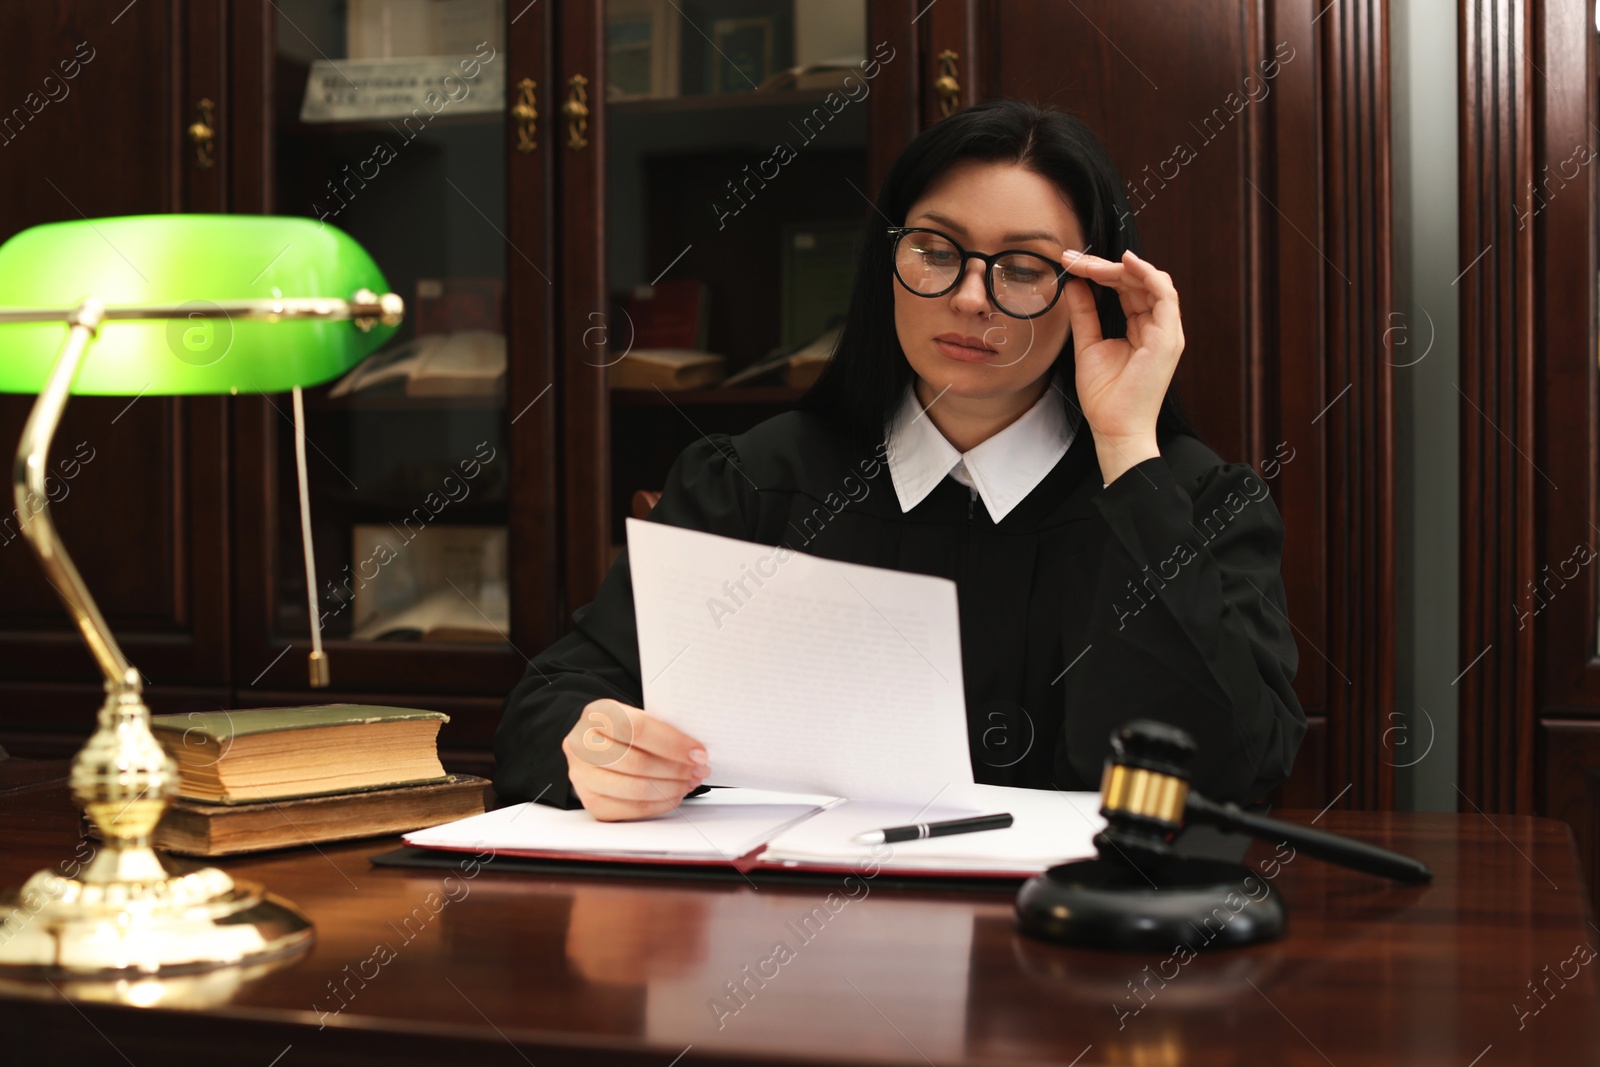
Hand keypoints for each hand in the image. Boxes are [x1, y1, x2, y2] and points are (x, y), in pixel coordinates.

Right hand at [562, 698, 709, 821]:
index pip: (637, 729)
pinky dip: (660, 804)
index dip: (672, 743)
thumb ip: (660, 728)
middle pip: (637, 762)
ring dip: (671, 788)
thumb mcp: (635, 715)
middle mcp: (582, 746)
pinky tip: (674, 793)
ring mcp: (583, 777)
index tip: (698, 753)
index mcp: (597, 715)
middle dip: (676, 769)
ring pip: (635, 789)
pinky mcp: (592, 802)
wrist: (593, 743)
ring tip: (689, 782)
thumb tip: (695, 751)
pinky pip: (632, 809)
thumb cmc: (622, 729)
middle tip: (699, 770)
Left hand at [1060, 248, 1184, 483]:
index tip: (1070, 263)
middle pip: (1136, 282)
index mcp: (1143, 328)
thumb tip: (1074, 284)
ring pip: (1150, 282)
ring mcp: (1166, 331)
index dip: (1100, 272)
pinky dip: (1147, 275)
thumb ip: (1084, 313)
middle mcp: (1158, 326)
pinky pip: (1164, 295)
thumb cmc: (1105, 396)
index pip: (1126, 289)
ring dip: (1118, 268)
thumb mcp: (1088, 345)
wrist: (1115, 428)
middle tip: (1072, 258)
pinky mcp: (1168, 338)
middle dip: (1103, 266)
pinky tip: (1125, 263)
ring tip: (1088, 262)